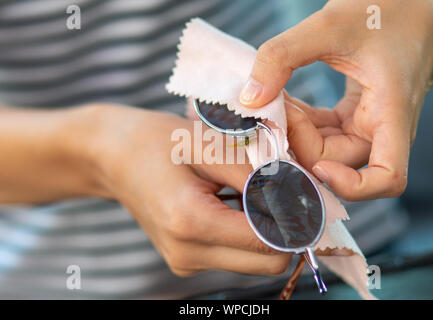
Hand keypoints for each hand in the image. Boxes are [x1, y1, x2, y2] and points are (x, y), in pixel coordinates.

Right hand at [86, 104, 292, 275]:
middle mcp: (188, 254)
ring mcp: (186, 262)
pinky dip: (248, 233)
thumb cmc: (157, 141)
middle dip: (286, 229)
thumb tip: (300, 194)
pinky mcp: (186, 261)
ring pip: (255, 262)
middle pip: (268, 262)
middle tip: (284, 191)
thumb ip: (256, 173)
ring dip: (267, 232)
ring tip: (254, 193)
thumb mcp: (210, 145)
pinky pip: (236, 256)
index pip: (269, 242)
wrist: (114, 157)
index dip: (296, 220)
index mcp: (191, 222)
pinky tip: (236, 203)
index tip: (306, 193)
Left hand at [239, 0, 432, 200]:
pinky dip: (301, 125)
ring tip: (275, 103)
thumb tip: (250, 99)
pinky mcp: (354, 117)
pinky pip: (323, 134)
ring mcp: (367, 125)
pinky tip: (284, 102)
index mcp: (392, 113)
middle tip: (274, 113)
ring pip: (326, 152)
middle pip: (338, 164)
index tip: (316, 164)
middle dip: (300, 145)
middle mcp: (382, 128)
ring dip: (295, 135)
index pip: (388, 178)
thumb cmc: (381, 9)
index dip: (351, 186)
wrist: (404, 1)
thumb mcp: (328, 27)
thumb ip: (282, 57)